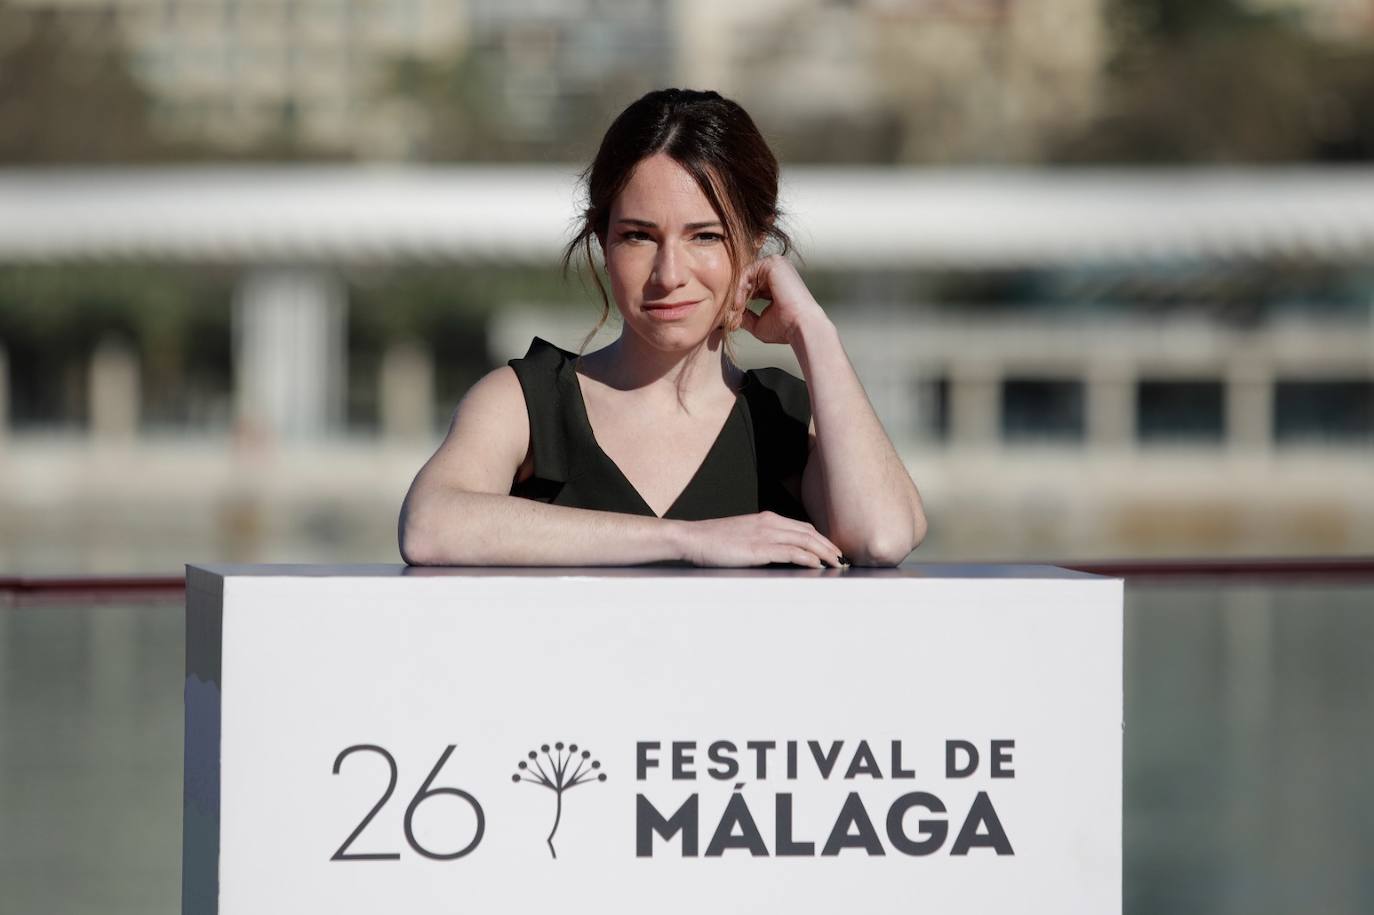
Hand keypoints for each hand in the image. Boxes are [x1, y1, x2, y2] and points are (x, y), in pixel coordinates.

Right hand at [679, 511, 845, 567]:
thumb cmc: (712, 541)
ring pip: (804, 541)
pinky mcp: (758, 548)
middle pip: (809, 532)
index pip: (802, 527)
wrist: (692, 539)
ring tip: (836, 564)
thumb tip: (775, 553)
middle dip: (828, 546)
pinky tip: (817, 565)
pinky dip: (807, 557)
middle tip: (841, 558)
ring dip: (824, 552)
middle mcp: (769, 523)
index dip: (820, 538)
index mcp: (766, 518)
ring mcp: (764, 534)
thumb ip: (760, 540)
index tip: (831, 550)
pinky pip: (790, 552)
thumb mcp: (742, 536)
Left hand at [731, 255, 827, 345]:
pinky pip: (746, 272)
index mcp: (776, 282)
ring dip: (736, 294)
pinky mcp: (772, 263)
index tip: (734, 319)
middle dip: (736, 298)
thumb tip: (732, 315)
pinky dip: (738, 288)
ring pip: (744, 276)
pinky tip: (739, 304)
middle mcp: (777, 270)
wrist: (801, 326)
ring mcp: (775, 264)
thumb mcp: (758, 323)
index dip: (739, 302)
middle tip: (732, 316)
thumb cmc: (785, 327)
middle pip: (746, 280)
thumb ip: (746, 315)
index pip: (750, 286)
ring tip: (736, 311)